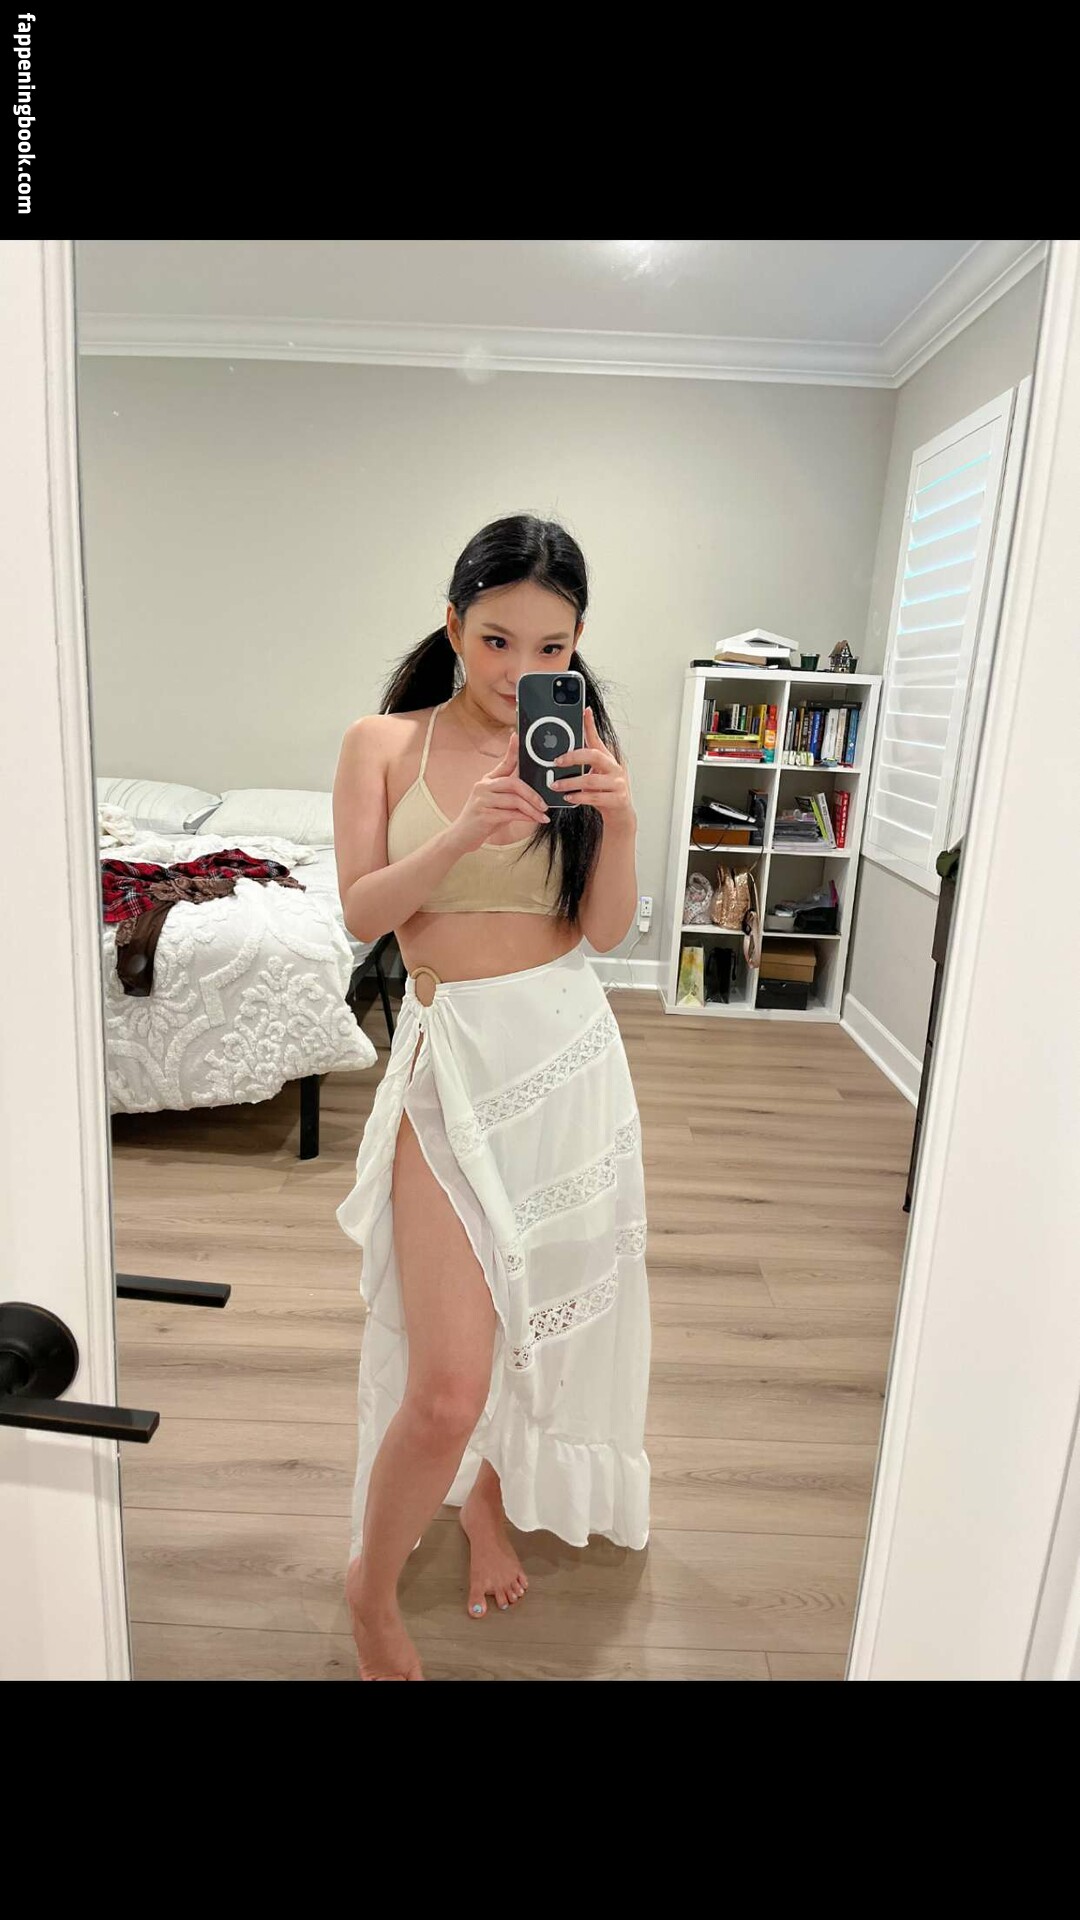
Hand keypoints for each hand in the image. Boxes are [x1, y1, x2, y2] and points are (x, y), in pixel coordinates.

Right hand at [446, 731, 550, 853]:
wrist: (462, 836)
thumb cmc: (483, 819)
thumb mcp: (497, 802)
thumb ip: (512, 794)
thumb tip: (536, 791)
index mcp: (488, 780)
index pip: (504, 762)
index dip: (512, 750)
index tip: (518, 737)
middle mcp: (483, 786)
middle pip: (514, 783)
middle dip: (532, 794)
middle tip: (544, 804)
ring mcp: (482, 800)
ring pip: (514, 799)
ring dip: (531, 809)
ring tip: (542, 815)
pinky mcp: (484, 814)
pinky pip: (510, 814)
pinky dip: (525, 817)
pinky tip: (533, 820)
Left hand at [550, 707, 634, 825]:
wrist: (620, 813)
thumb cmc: (605, 791)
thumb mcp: (595, 773)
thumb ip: (583, 760)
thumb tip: (565, 750)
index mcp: (607, 759)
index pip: (597, 738)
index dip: (590, 724)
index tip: (584, 711)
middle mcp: (614, 768)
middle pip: (594, 756)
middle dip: (573, 757)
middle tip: (557, 762)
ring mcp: (618, 783)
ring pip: (591, 780)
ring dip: (570, 782)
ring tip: (556, 785)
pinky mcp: (618, 799)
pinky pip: (595, 797)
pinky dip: (579, 797)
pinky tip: (569, 797)